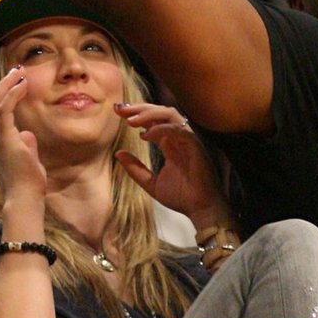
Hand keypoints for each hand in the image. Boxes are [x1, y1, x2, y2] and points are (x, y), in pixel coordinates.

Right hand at [0, 65, 47, 206]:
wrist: (24, 198)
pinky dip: (12, 94)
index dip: (4, 94)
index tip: (17, 81)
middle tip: (17, 70)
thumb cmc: (28, 184)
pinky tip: (22, 85)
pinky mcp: (4, 138)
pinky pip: (4, 109)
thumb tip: (28, 134)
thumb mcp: (29, 160)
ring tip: (19, 72)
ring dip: (6, 84)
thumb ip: (27, 146)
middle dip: (2, 84)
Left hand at [113, 102, 227, 224]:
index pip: (153, 121)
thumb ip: (135, 168)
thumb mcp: (151, 183)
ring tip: (130, 120)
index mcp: (170, 143)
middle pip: (159, 112)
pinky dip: (161, 128)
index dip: (136, 113)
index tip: (117, 111)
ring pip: (169, 114)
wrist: (201, 210)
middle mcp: (179, 138)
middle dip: (139, 108)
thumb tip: (117, 153)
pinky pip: (178, 129)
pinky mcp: (195, 145)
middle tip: (119, 109)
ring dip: (148, 114)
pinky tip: (145, 135)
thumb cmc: (181, 197)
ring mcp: (188, 140)